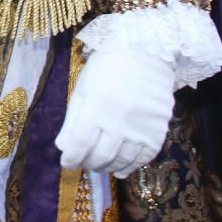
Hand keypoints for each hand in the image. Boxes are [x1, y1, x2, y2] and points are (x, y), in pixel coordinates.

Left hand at [55, 49, 174, 177]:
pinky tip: (121, 169)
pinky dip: (131, 166)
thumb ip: (73, 119)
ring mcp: (141, 126)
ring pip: (122, 159)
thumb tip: (63, 147)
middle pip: (100, 155)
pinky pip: (145, 157)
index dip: (71, 158)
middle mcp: (119, 119)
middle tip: (83, 163)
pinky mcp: (159, 129)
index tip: (66, 163)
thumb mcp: (83, 88)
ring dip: (108, 167)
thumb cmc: (108, 67)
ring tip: (100, 166)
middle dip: (88, 163)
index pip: (80, 143)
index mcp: (96, 105)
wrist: (146, 52)